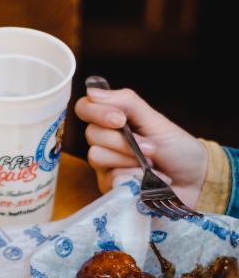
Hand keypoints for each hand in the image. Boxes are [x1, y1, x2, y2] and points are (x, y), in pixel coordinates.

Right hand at [74, 88, 206, 207]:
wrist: (192, 179)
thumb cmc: (176, 148)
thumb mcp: (154, 120)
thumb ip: (126, 102)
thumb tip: (93, 91)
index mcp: (114, 121)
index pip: (85, 108)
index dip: (96, 112)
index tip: (120, 120)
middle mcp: (105, 142)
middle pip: (91, 134)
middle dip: (122, 140)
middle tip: (149, 147)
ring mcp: (105, 166)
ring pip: (96, 156)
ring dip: (128, 159)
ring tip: (150, 164)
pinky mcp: (108, 187)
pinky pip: (108, 177)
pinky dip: (132, 176)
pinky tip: (145, 179)